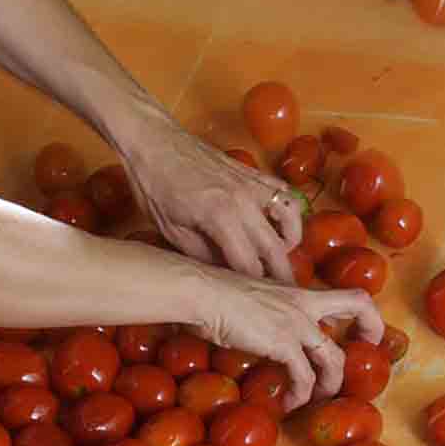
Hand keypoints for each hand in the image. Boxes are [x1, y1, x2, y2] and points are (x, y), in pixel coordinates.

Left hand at [123, 120, 302, 281]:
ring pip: (291, 218)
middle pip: (275, 248)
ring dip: (290, 242)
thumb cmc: (154, 185)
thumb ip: (202, 255)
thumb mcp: (170, 229)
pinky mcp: (252, 171)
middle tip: (283, 296)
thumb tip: (225, 276)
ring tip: (280, 257)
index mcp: (220, 217)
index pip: (249, 265)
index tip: (256, 304)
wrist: (153, 141)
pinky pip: (284, 193)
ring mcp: (252, 183)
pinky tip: (277, 224)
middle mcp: (244, 200)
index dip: (254, 289)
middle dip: (281, 276)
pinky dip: (288, 211)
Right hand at [193, 266, 384, 412]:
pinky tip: (288, 403)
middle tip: (364, 357)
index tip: (355, 333)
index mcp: (295, 290)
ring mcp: (296, 322)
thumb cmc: (211, 291)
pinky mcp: (283, 342)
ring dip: (329, 383)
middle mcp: (303, 302)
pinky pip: (305, 377)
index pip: (343, 295)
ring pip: (335, 357)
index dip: (360, 315)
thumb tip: (253, 328)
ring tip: (313, 398)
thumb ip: (262, 312)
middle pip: (359, 307)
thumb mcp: (247, 298)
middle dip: (372, 332)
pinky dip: (300, 395)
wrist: (201, 291)